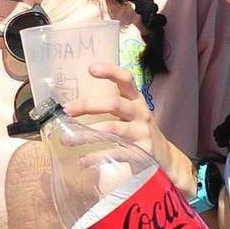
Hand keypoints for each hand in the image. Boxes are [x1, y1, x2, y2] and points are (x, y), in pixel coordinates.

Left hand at [67, 63, 187, 183]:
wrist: (163, 157)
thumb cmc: (137, 131)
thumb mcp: (129, 113)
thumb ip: (109, 105)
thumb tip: (71, 104)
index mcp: (136, 99)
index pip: (126, 79)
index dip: (111, 71)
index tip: (91, 68)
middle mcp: (140, 113)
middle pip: (115, 103)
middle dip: (89, 105)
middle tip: (67, 110)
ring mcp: (142, 132)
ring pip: (113, 129)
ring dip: (87, 134)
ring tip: (67, 139)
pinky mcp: (142, 152)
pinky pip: (116, 153)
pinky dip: (97, 157)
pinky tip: (83, 160)